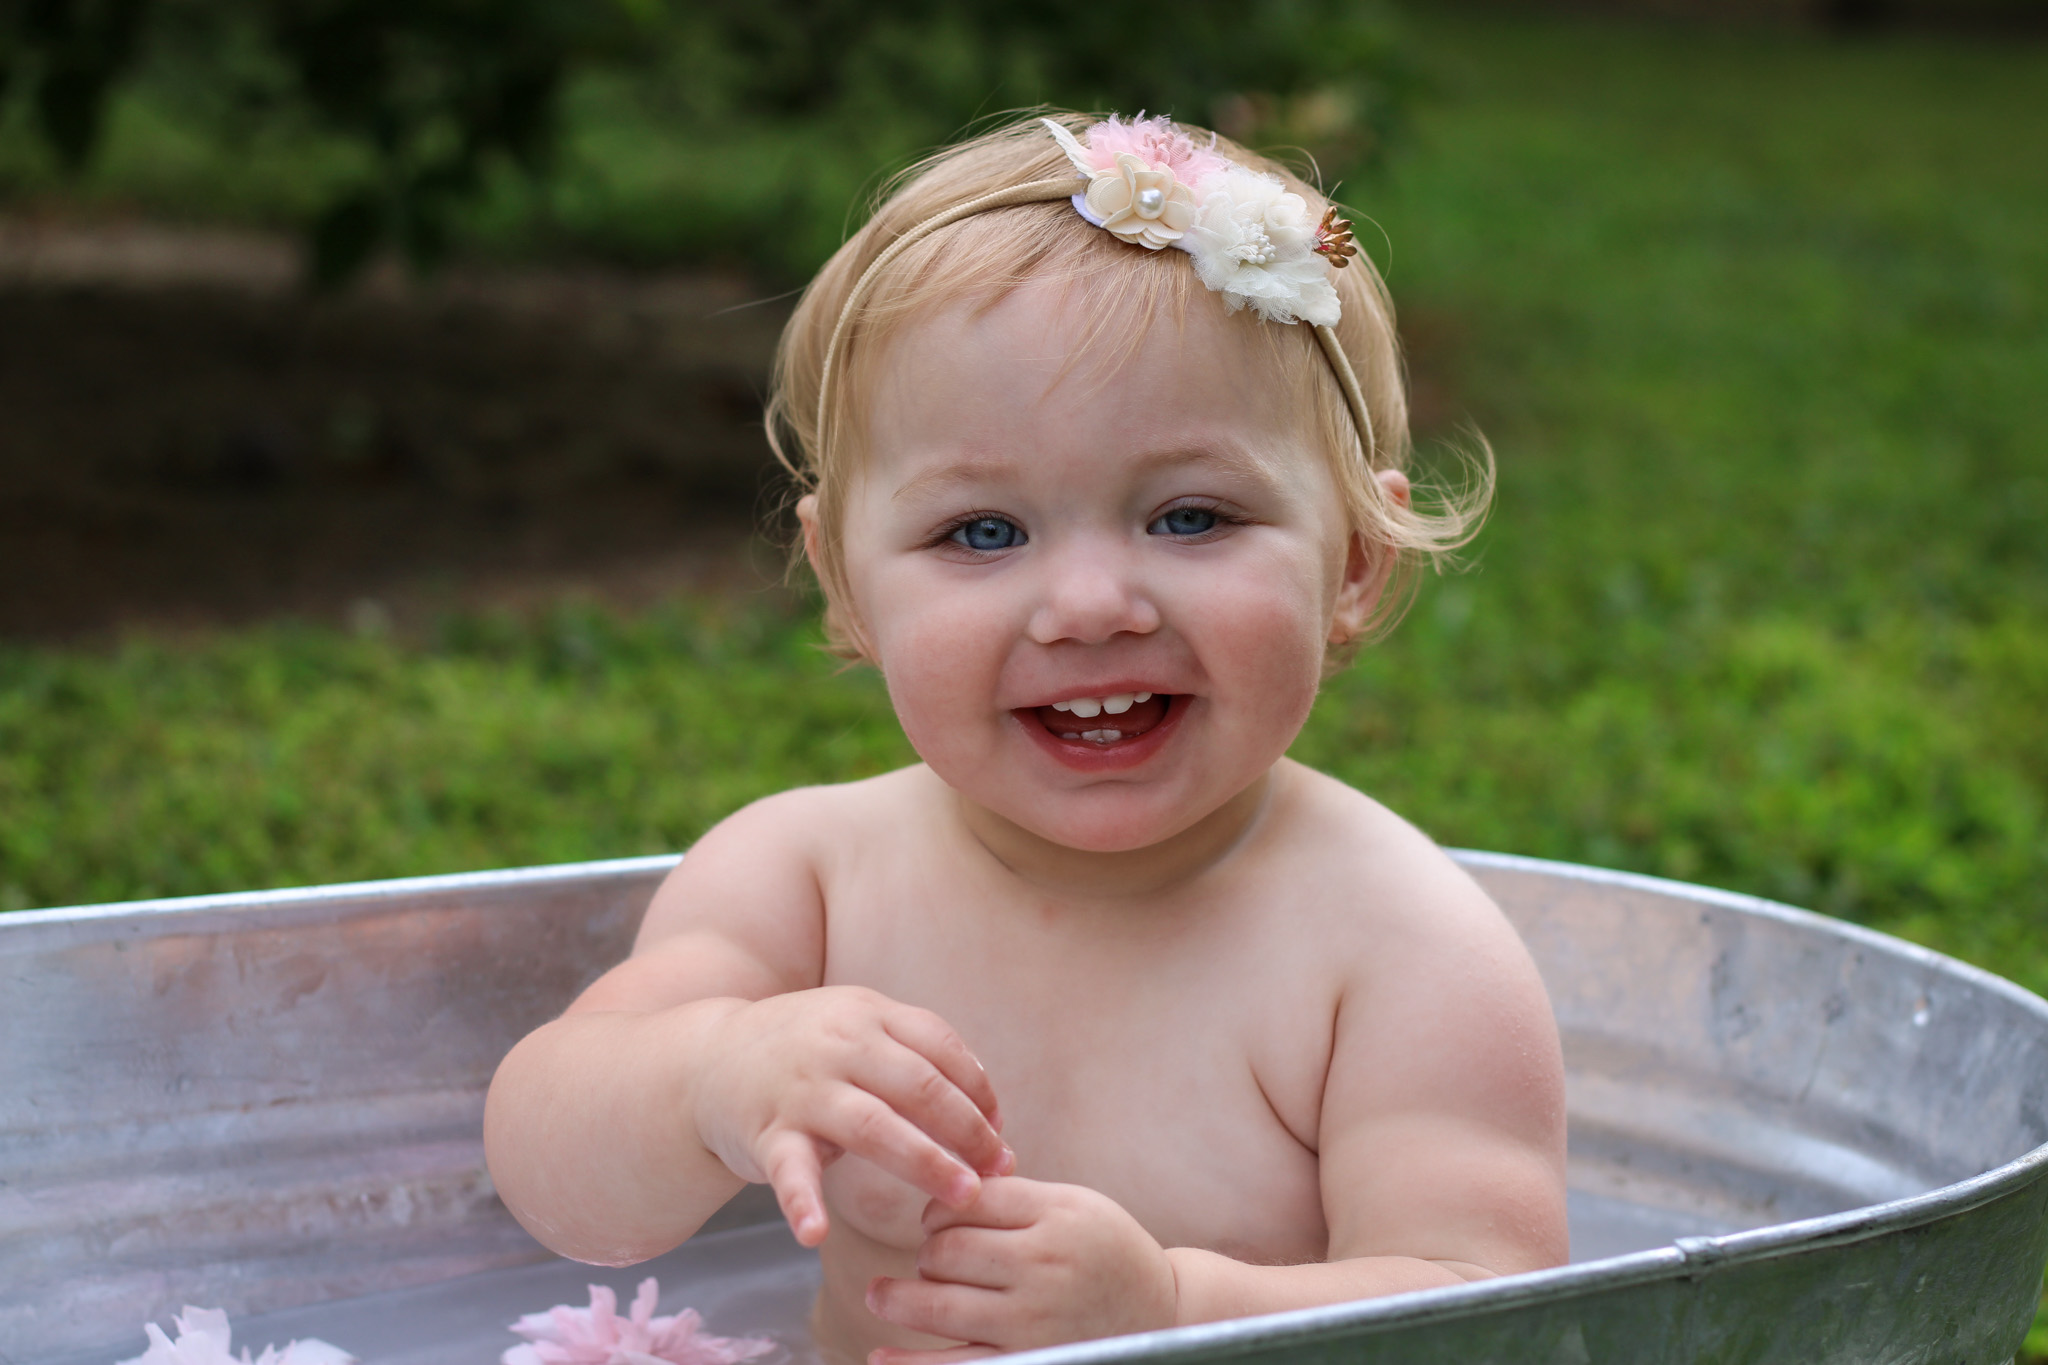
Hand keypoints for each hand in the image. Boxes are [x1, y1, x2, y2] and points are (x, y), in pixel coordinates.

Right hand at [691, 987, 1013, 1245]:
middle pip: (919, 1086)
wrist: (707, 1061)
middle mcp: (838, 1044)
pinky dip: (801, 1203)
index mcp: (868, 1015)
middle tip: (1000, 1171)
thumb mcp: (858, 1028)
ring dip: (924, 1162)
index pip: (939, 1048)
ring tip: (963, 1197)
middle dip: (968, 1131)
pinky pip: (788, 1170)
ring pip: (873, 1125)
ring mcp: (802, 1089)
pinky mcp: (766, 1132)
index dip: (978, 1092)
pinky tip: (815, 1234)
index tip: (1000, 1134)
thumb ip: (917, 1056)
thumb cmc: (804, 1052)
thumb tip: (990, 1111)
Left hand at [865, 1177, 1178, 1363]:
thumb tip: (944, 1184)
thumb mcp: (1074, 1205)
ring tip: (882, 1295)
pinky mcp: (1027, 1360)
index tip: (938, 1220)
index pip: (966, 1199)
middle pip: (946, 1249)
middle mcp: (1044, 1264)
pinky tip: (879, 1357)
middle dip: (928, 1253)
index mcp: (1056, 1214)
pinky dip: (909, 1364)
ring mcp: (1033, 1318)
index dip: (939, 1208)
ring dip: (900, 1298)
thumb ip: (1015, 1194)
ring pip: (937, 1302)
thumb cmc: (1106, 1252)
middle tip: (931, 1260)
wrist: (1161, 1315)